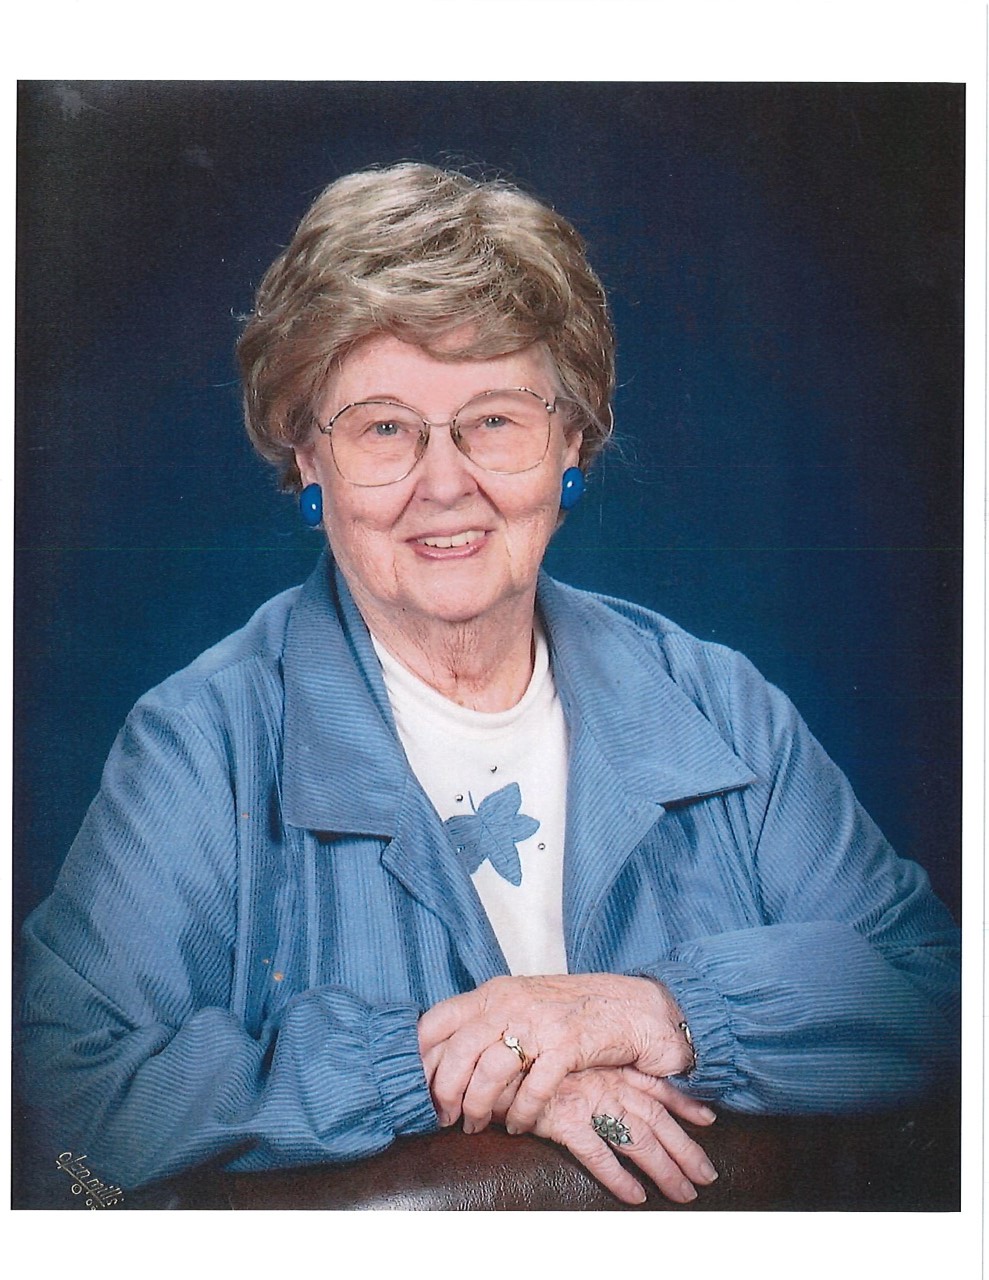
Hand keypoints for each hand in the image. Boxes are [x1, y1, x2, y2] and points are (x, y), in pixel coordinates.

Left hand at [418, 973, 692, 1134]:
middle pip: (458, 1051)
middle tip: (443, 1118)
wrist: (634, 1007)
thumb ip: (489, 1023)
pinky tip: (516, 1126)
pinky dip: (519, 1114)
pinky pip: (532, 1089)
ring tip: (476, 1127)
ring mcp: (540, 1023)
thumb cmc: (575, 1012)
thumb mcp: (523, 1005)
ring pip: (490, 1072)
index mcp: (496, 992)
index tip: (412, 1087)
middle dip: (444, 1092)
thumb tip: (446, 1057)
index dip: (420, 1056)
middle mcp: (512, 1003)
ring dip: (477, 1108)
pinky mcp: (567, 1046)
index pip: (439, 1019)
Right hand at [506, 1066, 717, 1205]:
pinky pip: (599, 1154)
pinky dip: (619, 1177)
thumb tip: (611, 1089)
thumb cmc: (531, 1058)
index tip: (708, 1120)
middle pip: (655, 1120)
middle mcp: (606, 1083)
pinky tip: (636, 1196)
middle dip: (685, 1149)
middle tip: (706, 1176)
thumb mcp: (569, 1056)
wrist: (494, 1054)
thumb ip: (592, 1071)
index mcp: (609, 1066)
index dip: (684, 1103)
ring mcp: (588, 1101)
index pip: (655, 1086)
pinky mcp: (565, 1120)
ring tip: (683, 1194)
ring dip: (663, 1169)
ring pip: (637, 1139)